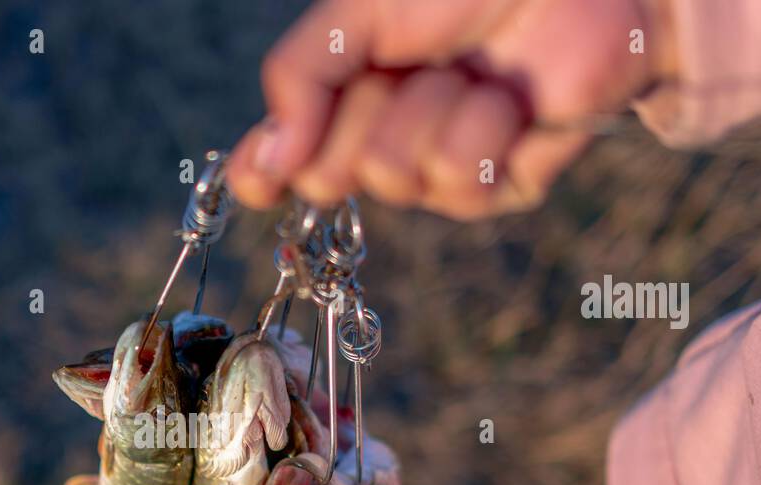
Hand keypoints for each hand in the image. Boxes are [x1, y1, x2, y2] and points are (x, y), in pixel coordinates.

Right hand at [227, 0, 675, 219]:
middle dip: (361, 117)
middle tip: (405, 70)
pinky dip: (482, 134)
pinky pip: (458, 190)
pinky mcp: (499, 187)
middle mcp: (386, 138)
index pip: (288, 154)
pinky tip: (507, 100)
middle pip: (331, 175)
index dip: (265, 170)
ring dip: (431, 112)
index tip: (254, 182)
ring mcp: (440, 169)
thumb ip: (300, 76)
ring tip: (471, 71)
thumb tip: (260, 162)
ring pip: (394, 179)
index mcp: (347, 95)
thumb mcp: (361, 12)